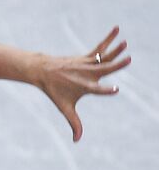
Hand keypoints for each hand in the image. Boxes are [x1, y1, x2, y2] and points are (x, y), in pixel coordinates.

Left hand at [34, 26, 130, 141]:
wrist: (40, 71)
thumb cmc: (54, 91)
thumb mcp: (65, 107)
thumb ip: (74, 123)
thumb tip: (76, 140)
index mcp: (84, 87)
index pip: (97, 90)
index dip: (105, 90)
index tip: (115, 89)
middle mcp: (86, 74)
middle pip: (104, 69)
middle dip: (116, 65)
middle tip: (128, 59)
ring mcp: (86, 64)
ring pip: (104, 56)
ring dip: (115, 49)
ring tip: (125, 43)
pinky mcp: (85, 56)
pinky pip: (99, 47)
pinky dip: (108, 39)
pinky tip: (116, 29)